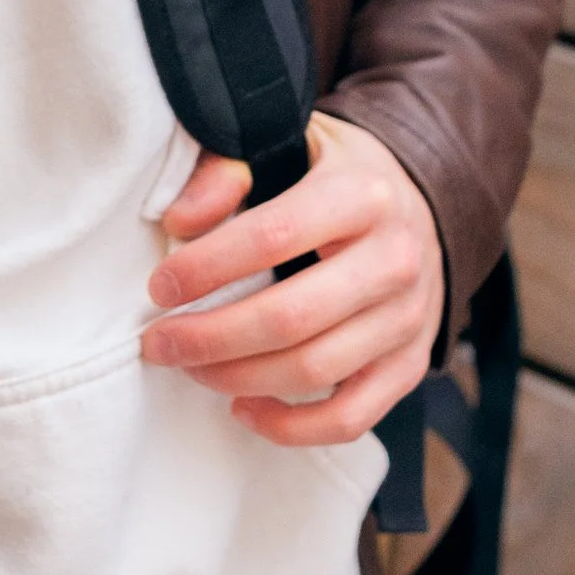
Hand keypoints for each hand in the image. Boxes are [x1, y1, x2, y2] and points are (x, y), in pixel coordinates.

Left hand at [140, 111, 443, 445]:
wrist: (415, 208)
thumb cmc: (333, 180)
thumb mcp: (287, 147)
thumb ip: (226, 170)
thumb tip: (181, 220)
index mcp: (363, 194)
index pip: (274, 235)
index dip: (207, 268)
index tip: (160, 287)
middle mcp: (396, 258)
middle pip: (291, 317)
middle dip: (210, 338)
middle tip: (158, 343)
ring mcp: (410, 317)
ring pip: (315, 370)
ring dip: (238, 378)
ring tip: (191, 367)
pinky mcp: (410, 364)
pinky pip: (350, 417)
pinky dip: (290, 427)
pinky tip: (243, 406)